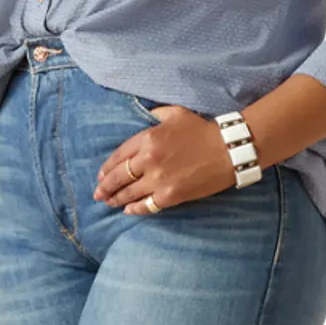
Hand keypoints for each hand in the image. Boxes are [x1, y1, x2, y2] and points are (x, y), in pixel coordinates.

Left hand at [91, 106, 235, 215]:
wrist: (228, 150)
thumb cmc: (203, 130)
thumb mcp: (176, 113)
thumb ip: (155, 114)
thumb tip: (143, 115)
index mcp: (147, 138)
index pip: (119, 155)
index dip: (107, 168)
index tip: (101, 175)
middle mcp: (148, 160)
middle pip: (119, 177)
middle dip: (105, 187)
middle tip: (98, 194)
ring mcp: (158, 180)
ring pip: (129, 193)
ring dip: (116, 199)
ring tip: (109, 203)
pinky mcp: (171, 195)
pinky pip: (147, 205)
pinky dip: (135, 209)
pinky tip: (128, 210)